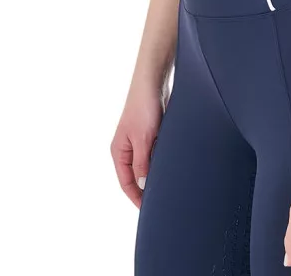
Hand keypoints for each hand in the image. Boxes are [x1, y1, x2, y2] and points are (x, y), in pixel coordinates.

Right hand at [110, 77, 165, 209]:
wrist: (153, 81)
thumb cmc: (144, 108)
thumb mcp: (144, 139)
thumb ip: (142, 163)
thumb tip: (142, 185)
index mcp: (119, 151)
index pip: (126, 183)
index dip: (136, 198)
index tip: (149, 210)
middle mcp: (126, 148)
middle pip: (135, 176)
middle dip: (146, 188)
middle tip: (161, 200)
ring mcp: (138, 140)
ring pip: (146, 165)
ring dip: (155, 173)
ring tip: (168, 185)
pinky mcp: (150, 133)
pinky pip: (154, 153)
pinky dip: (160, 160)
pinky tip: (171, 164)